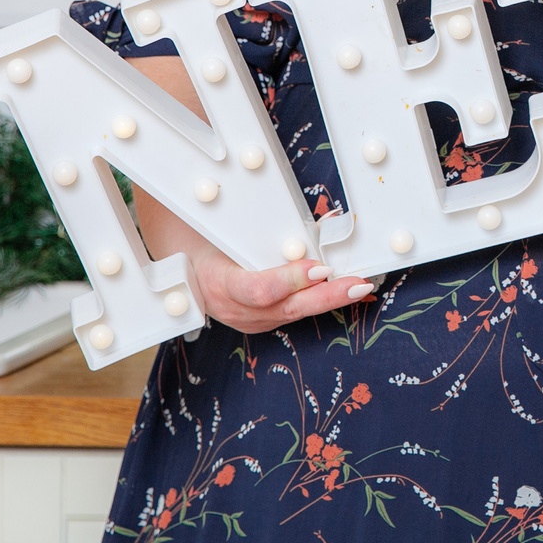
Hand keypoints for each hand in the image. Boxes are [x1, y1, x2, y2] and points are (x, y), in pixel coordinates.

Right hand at [182, 247, 375, 333]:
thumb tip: (314, 220)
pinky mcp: (261, 322)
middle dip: (327, 296)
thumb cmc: (206, 243)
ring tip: (361, 287)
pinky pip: (293, 313)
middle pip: (287, 307)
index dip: (292, 280)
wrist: (182, 271)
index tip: (321, 268)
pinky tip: (344, 293)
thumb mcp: (225, 233)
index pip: (259, 289)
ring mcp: (249, 321)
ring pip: (294, 313)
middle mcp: (236, 310)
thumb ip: (261, 232)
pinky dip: (319, 301)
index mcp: (220, 284)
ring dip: (329, 299)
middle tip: (359, 285)